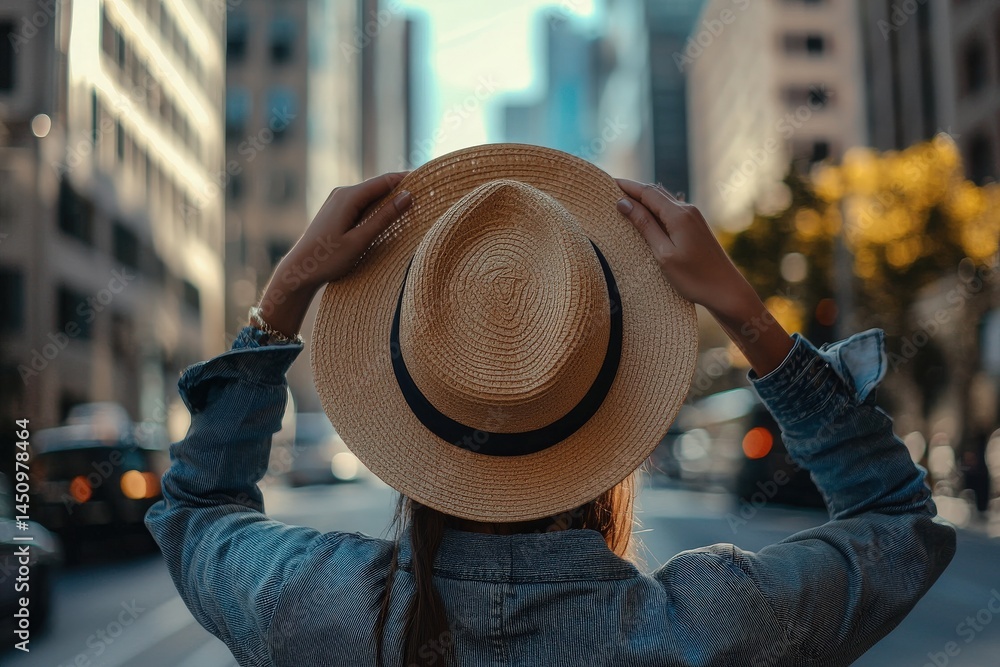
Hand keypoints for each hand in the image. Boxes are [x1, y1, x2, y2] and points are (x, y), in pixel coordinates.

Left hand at [254, 172, 412, 338]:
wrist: (298, 270)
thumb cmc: (327, 259)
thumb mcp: (360, 240)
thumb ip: (384, 218)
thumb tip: (407, 197)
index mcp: (349, 197)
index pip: (385, 181)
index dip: (407, 178)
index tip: (428, 178)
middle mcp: (342, 193)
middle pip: (379, 186)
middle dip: (401, 188)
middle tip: (426, 193)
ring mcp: (337, 201)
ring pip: (371, 195)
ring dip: (390, 199)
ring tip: (413, 205)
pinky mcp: (336, 211)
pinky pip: (362, 204)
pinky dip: (378, 207)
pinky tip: (388, 217)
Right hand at [614, 179, 753, 318]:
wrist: (727, 290)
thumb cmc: (694, 277)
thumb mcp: (663, 253)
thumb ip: (645, 226)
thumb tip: (624, 203)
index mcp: (678, 215)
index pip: (647, 192)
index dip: (627, 186)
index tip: (607, 182)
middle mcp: (687, 210)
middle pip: (655, 193)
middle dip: (633, 190)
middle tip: (610, 191)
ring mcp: (694, 218)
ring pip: (663, 201)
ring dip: (644, 200)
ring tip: (624, 202)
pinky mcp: (696, 227)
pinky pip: (671, 211)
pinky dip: (655, 210)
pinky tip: (646, 217)